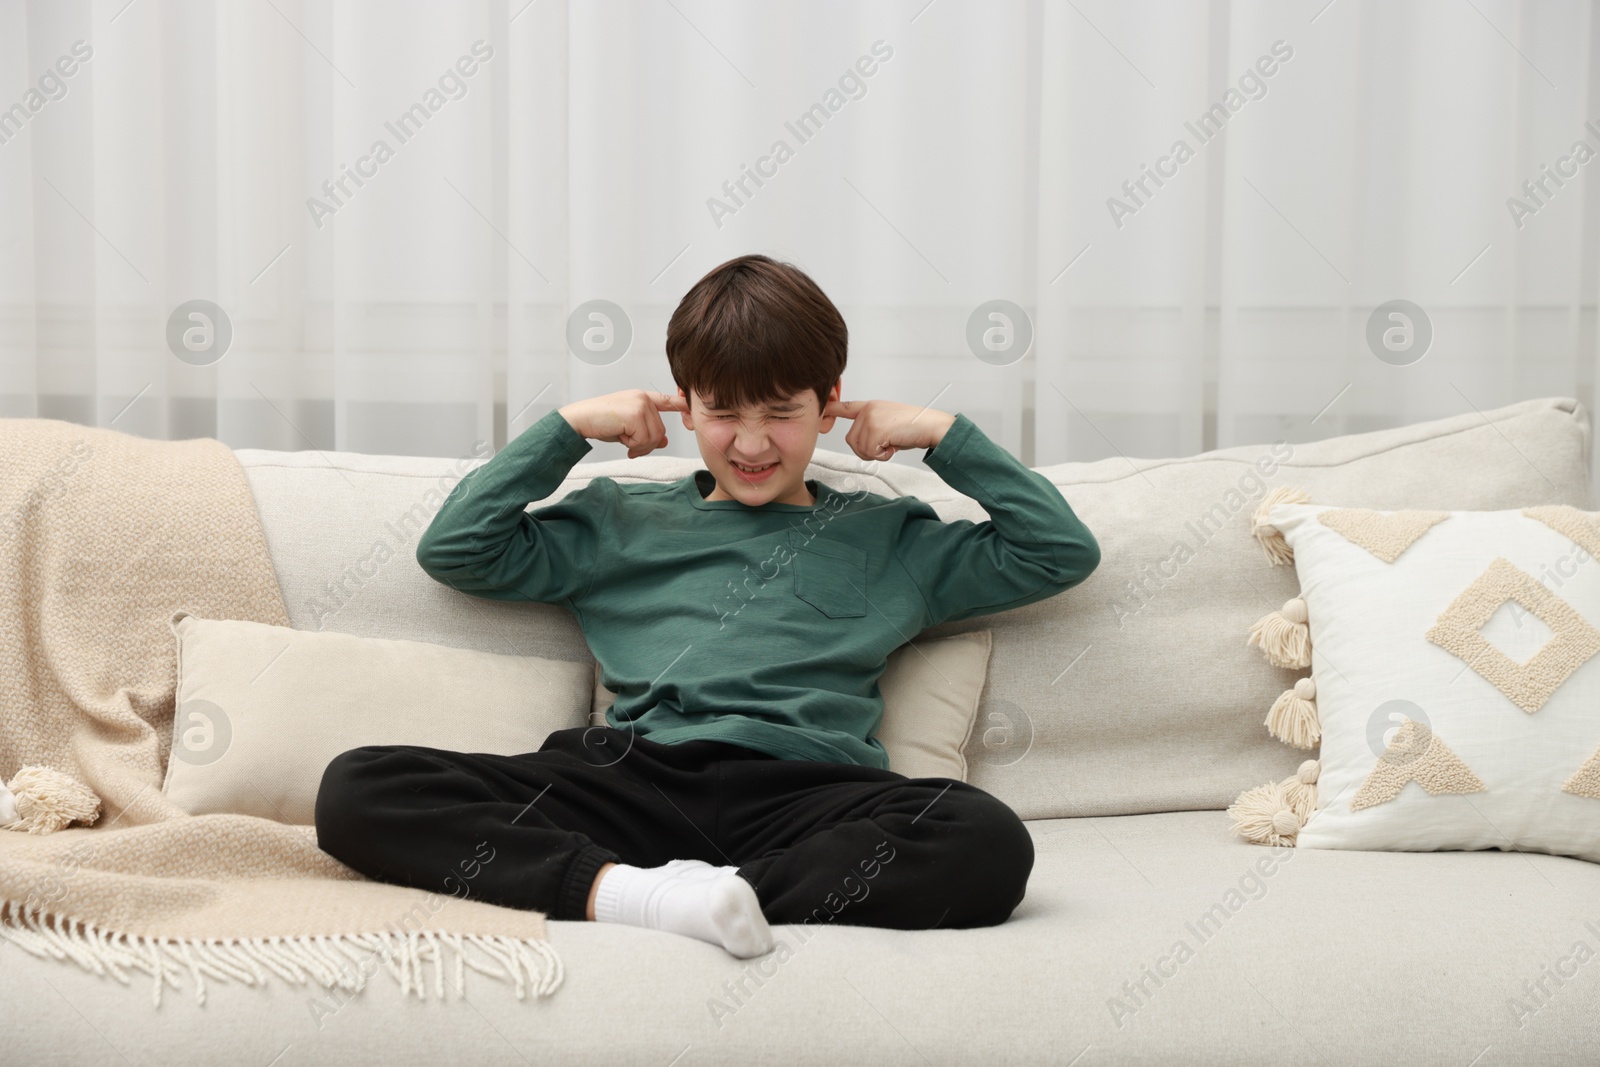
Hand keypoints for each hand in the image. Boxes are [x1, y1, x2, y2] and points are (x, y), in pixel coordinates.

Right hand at [558, 389, 688, 458]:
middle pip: (660, 430)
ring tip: (622, 438)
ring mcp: (640, 404)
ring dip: (638, 446)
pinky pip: (644, 440)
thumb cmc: (600, 423)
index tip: (692, 415)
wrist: (580, 420)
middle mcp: (643, 398)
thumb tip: (664, 441)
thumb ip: (646, 431)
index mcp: (642, 398)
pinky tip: (619, 436)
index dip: (683, 407)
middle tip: (628, 444)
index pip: (668, 400)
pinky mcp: (635, 413)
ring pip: (654, 437)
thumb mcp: (628, 429)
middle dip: (645, 444)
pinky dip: (632, 445)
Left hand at [822, 399, 956, 461]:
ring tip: (892, 443)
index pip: (845, 407)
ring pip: (859, 448)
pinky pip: (870, 452)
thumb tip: (861, 444)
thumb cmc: (914, 427)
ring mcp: (870, 418)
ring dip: (876, 453)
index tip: (820, 413)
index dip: (830, 411)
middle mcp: (868, 410)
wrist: (931, 426)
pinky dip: (883, 455)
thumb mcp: (888, 423)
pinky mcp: (876, 429)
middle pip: (851, 440)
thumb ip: (871, 428)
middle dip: (867, 450)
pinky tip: (894, 446)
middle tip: (886, 444)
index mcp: (870, 406)